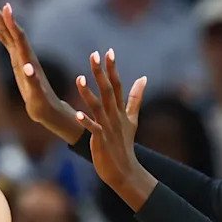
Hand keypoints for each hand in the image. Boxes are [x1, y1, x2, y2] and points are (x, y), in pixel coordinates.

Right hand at [0, 0, 80, 143]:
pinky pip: (5, 41)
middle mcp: (24, 54)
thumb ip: (33, 82)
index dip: (12, 23)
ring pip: (6, 31)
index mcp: (28, 60)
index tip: (6, 7)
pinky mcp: (17, 61)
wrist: (48, 110)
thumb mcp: (38, 96)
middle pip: (10, 28)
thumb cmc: (43, 105)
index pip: (19, 37)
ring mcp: (20, 56)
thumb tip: (27, 68)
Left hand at [74, 49, 154, 208]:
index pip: (117, 85)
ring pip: (98, 107)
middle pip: (107, 91)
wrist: (125, 170)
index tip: (109, 51)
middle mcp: (114, 116)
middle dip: (100, 73)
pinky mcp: (101, 141)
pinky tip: (78, 114)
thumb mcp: (132, 119)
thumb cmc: (125, 145)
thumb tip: (143, 78)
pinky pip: (94, 129)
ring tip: (79, 78)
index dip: (113, 69)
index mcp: (120, 110)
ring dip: (88, 93)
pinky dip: (87, 122)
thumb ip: (136, 98)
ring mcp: (108, 128)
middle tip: (94, 55)